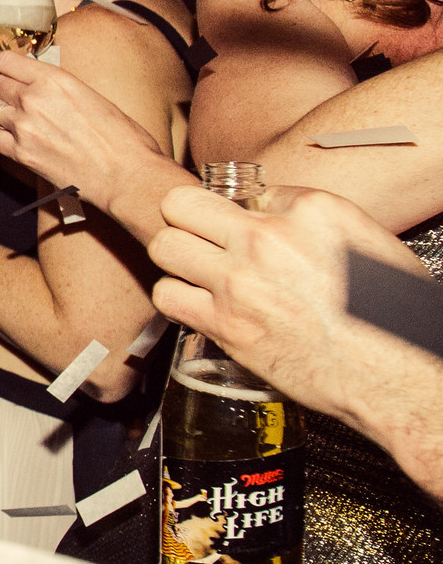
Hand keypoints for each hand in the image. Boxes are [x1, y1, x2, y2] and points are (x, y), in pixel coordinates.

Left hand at [0, 49, 173, 212]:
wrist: (127, 175)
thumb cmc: (122, 138)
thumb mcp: (93, 96)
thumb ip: (60, 88)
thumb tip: (43, 86)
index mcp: (54, 80)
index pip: (6, 62)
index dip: (8, 67)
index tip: (12, 72)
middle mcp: (33, 99)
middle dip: (8, 90)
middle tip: (22, 99)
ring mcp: (23, 127)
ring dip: (6, 114)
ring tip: (24, 122)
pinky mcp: (20, 153)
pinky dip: (0, 136)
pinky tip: (15, 139)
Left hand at [148, 183, 425, 425]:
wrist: (399, 375)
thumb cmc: (391, 315)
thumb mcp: (366, 243)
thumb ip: (313, 222)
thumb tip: (274, 214)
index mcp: (312, 209)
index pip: (239, 188)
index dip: (238, 212)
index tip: (245, 231)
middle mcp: (269, 238)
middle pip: (181, 203)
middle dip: (185, 221)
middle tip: (200, 241)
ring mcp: (241, 280)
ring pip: (164, 246)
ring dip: (177, 260)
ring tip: (198, 274)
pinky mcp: (226, 324)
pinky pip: (168, 296)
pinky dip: (178, 300)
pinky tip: (199, 306)